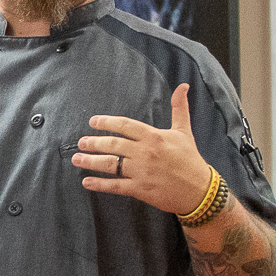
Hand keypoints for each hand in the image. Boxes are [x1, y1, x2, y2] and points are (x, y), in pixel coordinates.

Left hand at [74, 84, 215, 216]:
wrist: (199, 190)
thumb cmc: (190, 159)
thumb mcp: (184, 131)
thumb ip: (179, 108)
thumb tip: (183, 85)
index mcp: (154, 137)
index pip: (125, 126)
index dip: (107, 122)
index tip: (93, 122)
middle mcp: (145, 153)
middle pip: (113, 145)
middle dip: (94, 143)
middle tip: (81, 142)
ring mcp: (141, 171)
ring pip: (111, 164)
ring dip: (91, 162)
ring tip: (76, 159)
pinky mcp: (140, 189)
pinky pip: (115, 186)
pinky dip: (99, 184)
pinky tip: (86, 182)